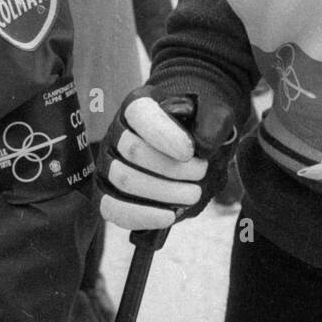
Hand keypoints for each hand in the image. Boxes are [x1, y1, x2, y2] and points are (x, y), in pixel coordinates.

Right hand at [97, 89, 236, 229]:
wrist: (191, 144)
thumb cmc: (198, 125)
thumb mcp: (213, 112)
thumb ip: (212, 122)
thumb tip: (203, 145)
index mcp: (138, 105)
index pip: (142, 116)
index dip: (164, 136)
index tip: (190, 152)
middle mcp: (117, 133)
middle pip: (133, 151)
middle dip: (171, 168)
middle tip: (200, 172)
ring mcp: (109, 164)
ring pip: (124, 180)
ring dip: (162, 192)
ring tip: (193, 194)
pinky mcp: (108, 193)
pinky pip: (113, 208)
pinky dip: (142, 215)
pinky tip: (169, 216)